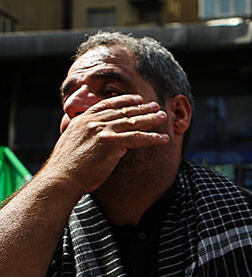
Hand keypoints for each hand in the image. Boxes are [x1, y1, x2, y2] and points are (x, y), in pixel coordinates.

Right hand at [48, 94, 168, 195]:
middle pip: (123, 111)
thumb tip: (95, 136)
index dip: (124, 101)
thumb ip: (85, 134)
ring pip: (132, 122)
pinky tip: (163, 139)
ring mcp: (102, 131)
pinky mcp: (110, 143)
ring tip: (163, 117)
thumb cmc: (67, 167)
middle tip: (156, 106)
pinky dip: (152, 138)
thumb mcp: (73, 142)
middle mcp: (92, 122)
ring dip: (150, 119)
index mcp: (82, 120)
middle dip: (142, 108)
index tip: (137, 99)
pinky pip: (137, 138)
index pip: (107, 105)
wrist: (62, 177)